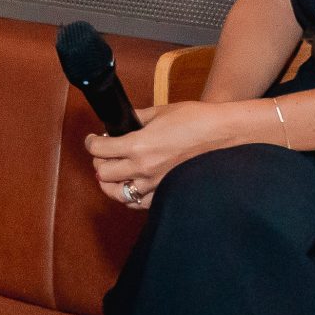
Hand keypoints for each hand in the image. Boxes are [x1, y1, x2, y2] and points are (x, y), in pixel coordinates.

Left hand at [86, 102, 228, 209]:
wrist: (223, 134)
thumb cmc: (196, 120)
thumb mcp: (160, 111)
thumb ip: (137, 117)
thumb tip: (124, 120)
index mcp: (138, 145)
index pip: (99, 150)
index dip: (91, 143)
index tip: (93, 140)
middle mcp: (142, 168)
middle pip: (103, 173)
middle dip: (98, 161)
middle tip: (103, 154)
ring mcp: (154, 184)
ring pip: (117, 193)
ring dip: (110, 182)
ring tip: (112, 173)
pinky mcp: (166, 193)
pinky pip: (138, 203)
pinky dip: (129, 196)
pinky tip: (131, 186)